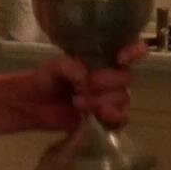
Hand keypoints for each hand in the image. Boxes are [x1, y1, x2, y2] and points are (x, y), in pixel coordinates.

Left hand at [28, 40, 147, 130]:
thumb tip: (85, 77)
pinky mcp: (107, 118)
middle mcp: (111, 76)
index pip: (130, 50)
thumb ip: (69, 67)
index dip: (134, 51)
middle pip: (126, 78)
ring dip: (101, 101)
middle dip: (105, 82)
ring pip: (123, 98)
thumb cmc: (47, 78)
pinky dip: (113, 117)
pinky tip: (98, 116)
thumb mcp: (55, 67)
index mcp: (103, 58)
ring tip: (77, 102)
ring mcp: (111, 97)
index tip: (121, 58)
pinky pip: (122, 118)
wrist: (36, 104)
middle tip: (81, 86)